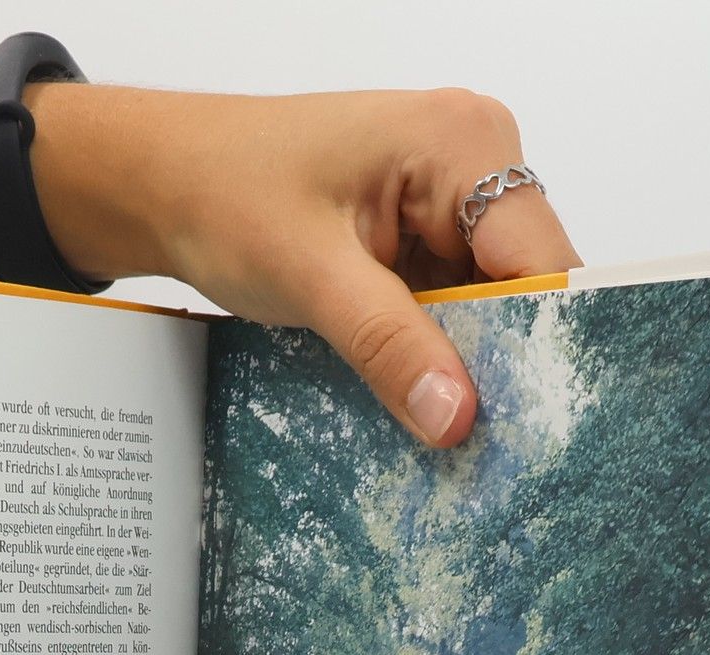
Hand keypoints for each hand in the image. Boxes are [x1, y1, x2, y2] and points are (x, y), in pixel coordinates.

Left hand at [33, 85, 582, 447]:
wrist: (164, 183)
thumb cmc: (224, 193)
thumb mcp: (308, 276)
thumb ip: (388, 344)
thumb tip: (457, 417)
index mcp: (465, 142)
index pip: (542, 262)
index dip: (545, 346)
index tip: (533, 429)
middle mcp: (475, 164)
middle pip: (524, 291)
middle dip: (503, 367)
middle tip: (491, 457)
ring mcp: (449, 206)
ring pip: (489, 312)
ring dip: (465, 372)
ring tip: (451, 442)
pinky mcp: (421, 243)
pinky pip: (449, 315)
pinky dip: (433, 360)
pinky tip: (419, 406)